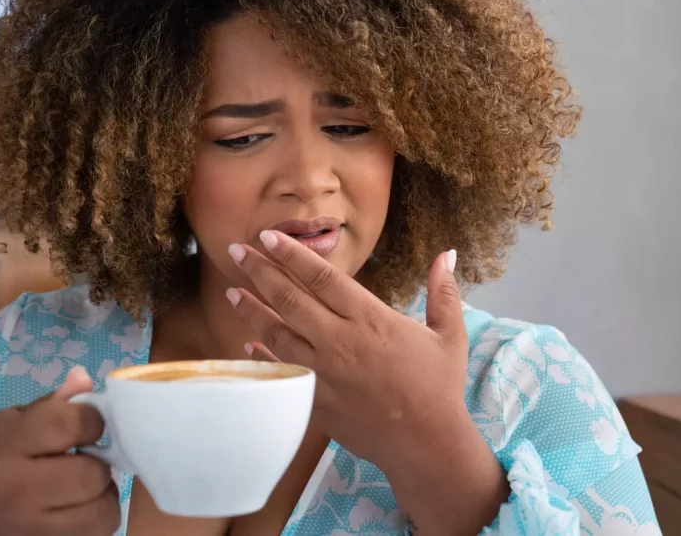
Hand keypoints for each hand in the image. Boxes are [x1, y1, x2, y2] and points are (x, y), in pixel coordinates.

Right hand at [0, 367, 119, 535]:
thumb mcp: (10, 424)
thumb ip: (54, 403)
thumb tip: (87, 379)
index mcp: (6, 444)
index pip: (69, 423)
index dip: (91, 421)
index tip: (87, 427)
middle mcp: (17, 489)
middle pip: (92, 473)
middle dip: (98, 463)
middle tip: (85, 461)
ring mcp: (32, 528)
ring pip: (104, 510)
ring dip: (103, 495)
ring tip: (84, 487)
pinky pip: (99, 532)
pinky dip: (98, 518)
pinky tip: (80, 509)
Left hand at [226, 231, 470, 474]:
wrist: (426, 445)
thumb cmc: (439, 388)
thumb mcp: (449, 335)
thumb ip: (443, 292)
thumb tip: (446, 254)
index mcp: (370, 319)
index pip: (322, 277)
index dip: (292, 253)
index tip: (268, 236)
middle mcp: (341, 341)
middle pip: (290, 298)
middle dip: (259, 270)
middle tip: (236, 250)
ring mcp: (324, 373)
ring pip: (276, 333)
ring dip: (251, 310)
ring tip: (232, 290)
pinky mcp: (316, 401)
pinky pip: (281, 372)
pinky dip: (261, 356)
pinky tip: (246, 343)